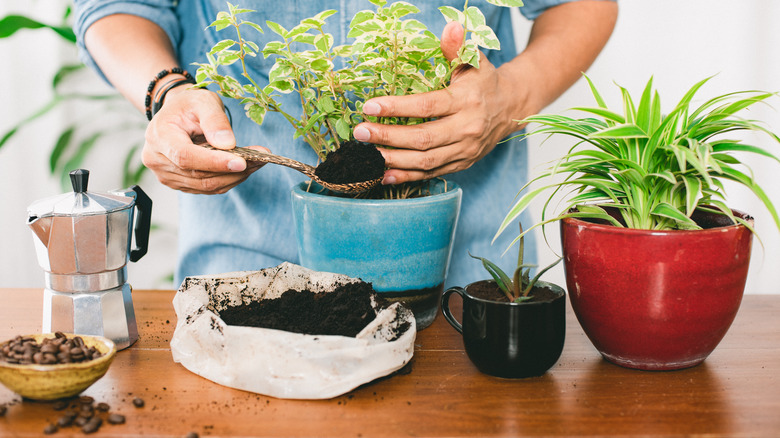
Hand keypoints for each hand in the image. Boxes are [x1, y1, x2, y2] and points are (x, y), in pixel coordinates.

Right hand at [142, 87, 265, 193]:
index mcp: (159, 136)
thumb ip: (215, 120)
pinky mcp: (179, 183)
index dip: (214, 162)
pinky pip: (207, 188)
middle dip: (233, 170)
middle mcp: (157, 160)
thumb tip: (228, 144)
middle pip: (198, 176)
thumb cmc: (189, 105)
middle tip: (261, 159)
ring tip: (257, 162)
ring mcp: (166, 175)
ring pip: (206, 185)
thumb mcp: (203, 101)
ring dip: (235, 177)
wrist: (177, 114)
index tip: (242, 162)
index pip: (186, 157)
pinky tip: (244, 168)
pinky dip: (229, 180)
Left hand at [352, 21, 526, 184]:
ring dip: (393, 159)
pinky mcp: (461, 164)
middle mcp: (467, 129)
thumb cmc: (485, 82)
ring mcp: (464, 150)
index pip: (428, 107)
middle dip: (388, 137)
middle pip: (423, 138)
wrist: (510, 108)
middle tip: (361, 132)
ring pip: (425, 161)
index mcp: (467, 101)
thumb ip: (457, 47)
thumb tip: (450, 26)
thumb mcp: (474, 60)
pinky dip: (406, 176)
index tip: (370, 106)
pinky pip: (431, 174)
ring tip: (366, 154)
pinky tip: (383, 173)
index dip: (397, 108)